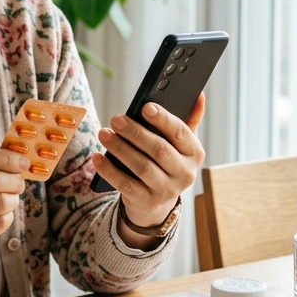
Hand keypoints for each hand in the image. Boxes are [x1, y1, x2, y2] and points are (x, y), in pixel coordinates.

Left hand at [91, 94, 205, 249]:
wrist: (156, 202)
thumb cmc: (166, 161)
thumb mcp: (180, 144)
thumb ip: (188, 119)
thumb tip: (198, 95)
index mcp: (195, 153)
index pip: (180, 132)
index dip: (163, 119)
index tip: (145, 106)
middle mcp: (185, 173)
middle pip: (159, 150)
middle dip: (136, 132)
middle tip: (116, 118)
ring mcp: (167, 190)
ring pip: (142, 167)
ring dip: (120, 148)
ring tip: (103, 133)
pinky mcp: (146, 202)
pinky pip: (125, 185)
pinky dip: (109, 170)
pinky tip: (97, 157)